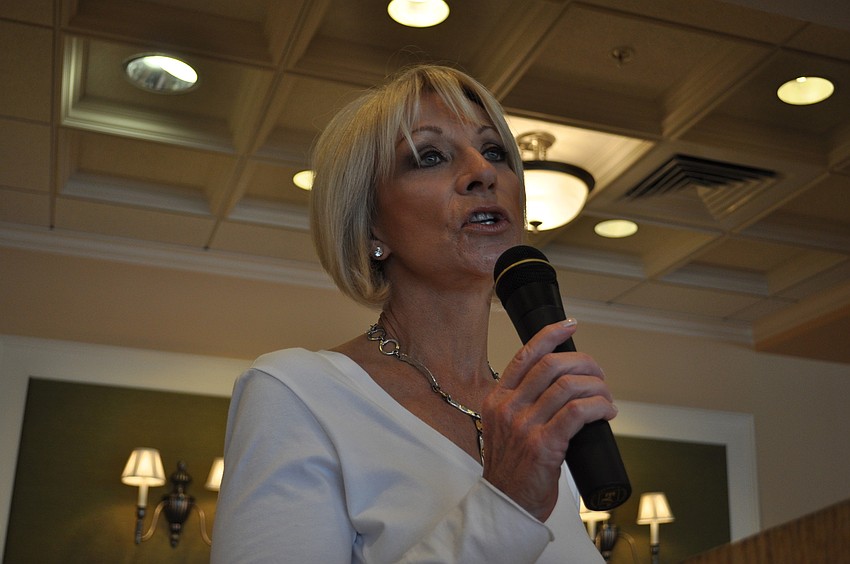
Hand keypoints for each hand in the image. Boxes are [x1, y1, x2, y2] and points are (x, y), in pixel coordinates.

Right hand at [481, 320, 616, 521]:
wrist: (506, 506)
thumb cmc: (512, 470)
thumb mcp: (505, 428)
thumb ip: (522, 405)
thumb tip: (561, 386)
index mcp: (497, 399)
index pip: (525, 355)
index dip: (550, 335)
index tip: (571, 326)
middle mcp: (508, 408)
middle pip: (552, 366)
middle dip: (584, 363)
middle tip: (599, 375)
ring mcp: (524, 426)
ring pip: (569, 387)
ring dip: (597, 387)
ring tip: (606, 398)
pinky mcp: (543, 444)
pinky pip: (578, 412)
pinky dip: (598, 406)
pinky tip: (607, 412)